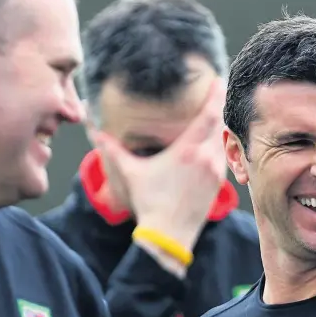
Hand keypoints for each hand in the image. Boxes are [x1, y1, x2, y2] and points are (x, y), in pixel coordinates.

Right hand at [95, 79, 227, 253]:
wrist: (169, 236)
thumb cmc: (150, 203)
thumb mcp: (131, 173)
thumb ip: (112, 149)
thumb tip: (93, 131)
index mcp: (187, 150)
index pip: (209, 114)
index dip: (216, 94)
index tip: (218, 80)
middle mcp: (206, 158)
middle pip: (219, 124)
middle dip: (217, 108)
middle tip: (215, 93)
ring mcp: (215, 172)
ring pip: (221, 141)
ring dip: (217, 128)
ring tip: (212, 116)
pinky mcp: (218, 184)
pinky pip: (222, 157)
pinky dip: (217, 146)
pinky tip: (209, 144)